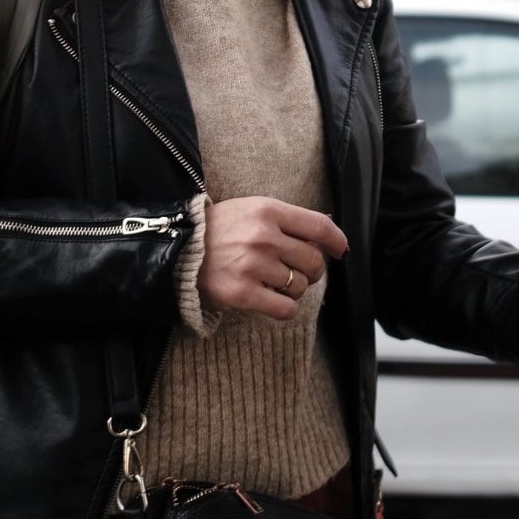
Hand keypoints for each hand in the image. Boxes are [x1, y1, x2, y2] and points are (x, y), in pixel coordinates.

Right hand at [197, 196, 348, 320]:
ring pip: (300, 286)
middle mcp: (263, 237)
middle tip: (297, 270)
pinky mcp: (242, 294)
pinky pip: (285, 308)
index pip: (320, 227)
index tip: (341, 250)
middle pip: (314, 261)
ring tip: (275, 282)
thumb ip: (288, 219)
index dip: (337, 241)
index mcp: (268, 211)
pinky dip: (286, 308)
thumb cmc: (220, 230)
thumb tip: (330, 230)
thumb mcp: (252, 210)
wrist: (178, 250)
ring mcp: (253, 266)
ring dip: (294, 289)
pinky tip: (274, 300)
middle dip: (312, 270)